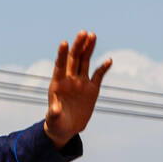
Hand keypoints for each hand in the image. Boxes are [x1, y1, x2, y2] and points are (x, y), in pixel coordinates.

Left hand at [42, 32, 109, 148]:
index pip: (60, 66)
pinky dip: (103, 68)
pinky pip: (98, 75)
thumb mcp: (53, 120)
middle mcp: (69, 80)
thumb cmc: (56, 124)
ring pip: (85, 62)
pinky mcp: (91, 89)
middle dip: (78, 46)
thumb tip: (54, 109)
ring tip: (92, 36)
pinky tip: (109, 60)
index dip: (62, 54)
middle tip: (83, 32)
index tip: (64, 43)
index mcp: (58, 84)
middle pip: (74, 59)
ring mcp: (81, 83)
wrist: (66, 129)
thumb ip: (53, 113)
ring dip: (88, 49)